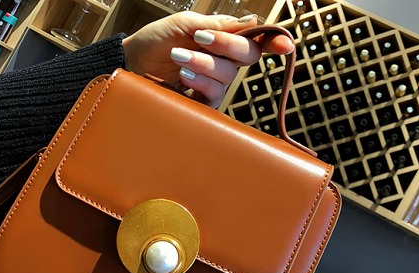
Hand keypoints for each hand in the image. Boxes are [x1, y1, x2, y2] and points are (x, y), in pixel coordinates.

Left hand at [122, 12, 293, 107]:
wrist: (133, 62)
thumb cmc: (157, 41)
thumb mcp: (186, 25)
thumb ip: (218, 25)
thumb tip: (252, 23)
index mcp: (224, 40)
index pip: (255, 42)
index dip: (273, 43)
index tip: (285, 46)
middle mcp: (224, 62)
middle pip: (248, 57)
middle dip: (226, 46)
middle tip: (200, 38)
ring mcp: (215, 84)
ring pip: (228, 76)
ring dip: (203, 64)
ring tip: (178, 58)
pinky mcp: (203, 103)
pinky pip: (214, 95)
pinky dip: (201, 83)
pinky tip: (184, 77)